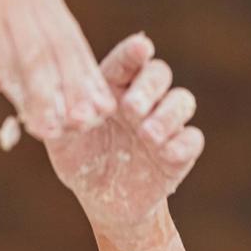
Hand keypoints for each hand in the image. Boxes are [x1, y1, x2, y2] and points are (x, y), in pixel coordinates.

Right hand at [0, 0, 115, 139]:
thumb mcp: (16, 62)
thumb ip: (50, 73)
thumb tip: (97, 107)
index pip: (71, 42)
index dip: (87, 80)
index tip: (103, 113)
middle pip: (59, 50)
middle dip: (74, 92)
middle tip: (86, 125)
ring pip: (38, 61)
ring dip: (50, 101)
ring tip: (58, 132)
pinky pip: (12, 65)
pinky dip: (26, 98)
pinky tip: (34, 124)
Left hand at [44, 33, 203, 228]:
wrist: (104, 202)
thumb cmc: (82, 162)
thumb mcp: (63, 144)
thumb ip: (60, 123)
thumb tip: (57, 111)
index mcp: (114, 87)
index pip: (126, 62)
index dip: (134, 52)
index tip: (140, 47)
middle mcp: (143, 99)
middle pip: (158, 74)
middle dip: (149, 87)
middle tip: (132, 108)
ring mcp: (165, 123)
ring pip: (182, 101)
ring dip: (167, 115)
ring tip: (147, 134)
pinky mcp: (180, 151)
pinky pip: (192, 139)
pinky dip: (182, 144)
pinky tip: (167, 154)